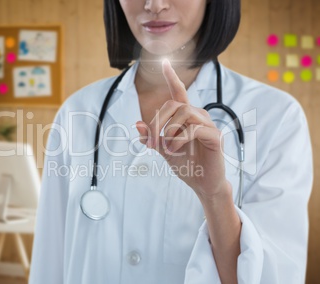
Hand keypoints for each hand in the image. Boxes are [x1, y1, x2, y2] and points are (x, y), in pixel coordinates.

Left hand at [135, 59, 228, 198]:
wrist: (203, 184)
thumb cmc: (186, 164)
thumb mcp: (164, 150)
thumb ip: (152, 137)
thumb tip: (136, 124)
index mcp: (186, 117)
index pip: (178, 93)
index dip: (171, 77)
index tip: (164, 62)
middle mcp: (198, 116)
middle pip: (174, 105)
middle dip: (158, 121)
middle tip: (152, 140)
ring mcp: (208, 125)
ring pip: (183, 113)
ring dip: (169, 131)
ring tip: (166, 148)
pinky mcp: (215, 136)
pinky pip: (193, 128)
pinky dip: (179, 139)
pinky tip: (175, 150)